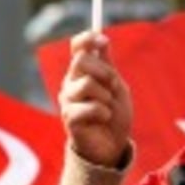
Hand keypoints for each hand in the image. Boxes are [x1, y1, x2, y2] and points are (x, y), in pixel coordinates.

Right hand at [59, 32, 131, 169]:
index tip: (103, 40)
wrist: (112, 145)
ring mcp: (67, 100)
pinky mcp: (69, 118)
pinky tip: (103, 120)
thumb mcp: (116, 86)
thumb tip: (102, 39)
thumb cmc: (114, 115)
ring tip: (108, 108)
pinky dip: (104, 113)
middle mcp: (70, 83)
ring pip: (87, 83)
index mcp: (81, 72)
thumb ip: (107, 65)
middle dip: (105, 72)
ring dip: (106, 96)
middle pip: (81, 60)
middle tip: (114, 86)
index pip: (77, 46)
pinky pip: (91, 107)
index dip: (88, 38)